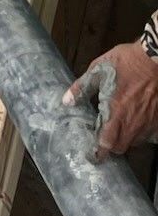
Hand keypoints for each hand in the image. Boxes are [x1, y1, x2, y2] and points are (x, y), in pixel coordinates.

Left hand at [63, 41, 157, 159]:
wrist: (154, 59)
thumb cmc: (125, 63)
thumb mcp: (98, 70)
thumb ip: (81, 88)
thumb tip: (66, 102)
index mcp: (115, 112)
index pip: (106, 143)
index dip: (99, 152)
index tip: (93, 156)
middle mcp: (132, 123)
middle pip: (120, 147)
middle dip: (110, 146)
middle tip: (104, 137)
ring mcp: (147, 123)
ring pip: (135, 142)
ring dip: (125, 139)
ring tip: (118, 127)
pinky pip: (148, 134)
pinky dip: (140, 132)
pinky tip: (135, 120)